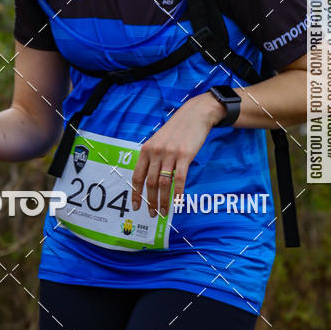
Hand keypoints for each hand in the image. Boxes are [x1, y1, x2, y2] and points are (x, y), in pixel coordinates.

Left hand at [131, 92, 224, 217]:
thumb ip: (152, 157)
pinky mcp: (184, 156)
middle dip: (150, 201)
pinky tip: (178, 202)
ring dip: (163, 200)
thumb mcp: (158, 141)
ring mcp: (170, 154)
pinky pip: (179, 179)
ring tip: (165, 211)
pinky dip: (178, 192)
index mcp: (146, 150)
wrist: (194, 115)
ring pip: (163, 183)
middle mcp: (155, 152)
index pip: (137, 176)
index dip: (136, 194)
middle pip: (150, 183)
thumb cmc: (176, 130)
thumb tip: (148, 179)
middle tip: (153, 214)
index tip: (136, 206)